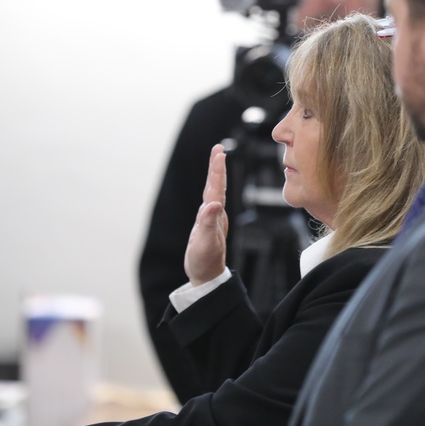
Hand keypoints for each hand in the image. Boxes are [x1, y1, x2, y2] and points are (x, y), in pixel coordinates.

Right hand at [184, 144, 228, 286]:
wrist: (207, 277)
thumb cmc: (205, 262)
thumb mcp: (205, 243)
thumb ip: (208, 223)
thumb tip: (213, 204)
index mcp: (215, 216)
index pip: (216, 188)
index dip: (217, 170)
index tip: (219, 152)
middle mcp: (216, 215)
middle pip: (217, 186)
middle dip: (217, 167)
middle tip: (218, 149)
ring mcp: (212, 219)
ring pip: (214, 192)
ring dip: (215, 176)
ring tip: (216, 161)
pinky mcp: (207, 225)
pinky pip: (210, 201)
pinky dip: (210, 189)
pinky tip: (210, 188)